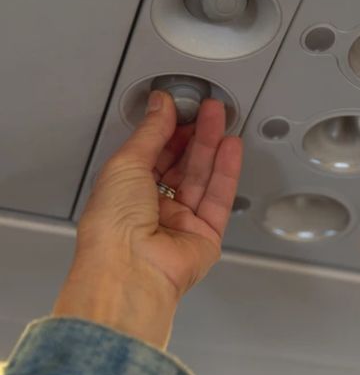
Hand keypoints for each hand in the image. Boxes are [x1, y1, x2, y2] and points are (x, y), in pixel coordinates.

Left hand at [53, 91, 242, 348]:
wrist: (131, 269)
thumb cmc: (113, 226)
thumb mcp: (126, 164)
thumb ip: (150, 133)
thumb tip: (159, 105)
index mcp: (125, 193)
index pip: (152, 154)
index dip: (167, 130)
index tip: (179, 107)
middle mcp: (153, 209)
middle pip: (180, 164)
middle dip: (194, 134)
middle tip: (207, 109)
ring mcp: (181, 222)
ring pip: (202, 177)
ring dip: (212, 147)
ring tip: (221, 119)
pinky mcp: (206, 234)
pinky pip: (219, 197)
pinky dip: (227, 170)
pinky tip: (231, 147)